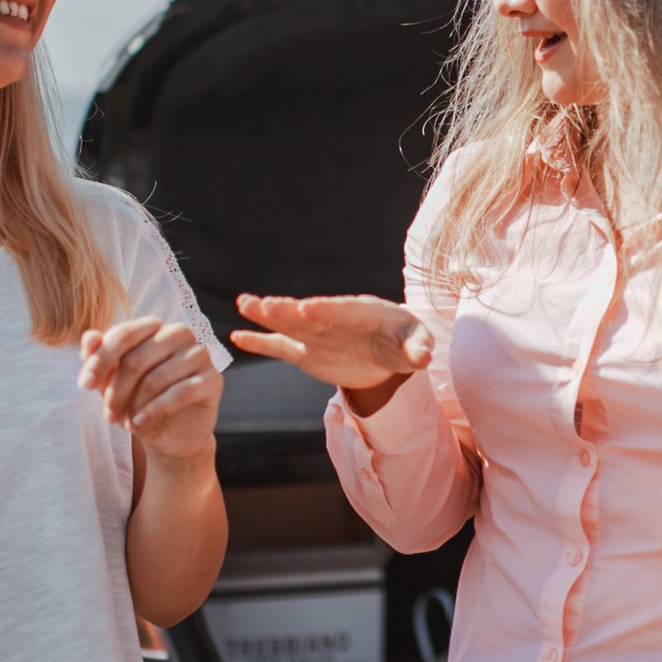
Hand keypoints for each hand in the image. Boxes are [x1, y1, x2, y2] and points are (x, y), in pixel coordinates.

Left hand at [81, 320, 220, 462]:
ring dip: (134, 405)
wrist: (169, 435)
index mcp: (154, 327)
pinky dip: (155, 410)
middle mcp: (180, 333)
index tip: (84, 385)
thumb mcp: (111, 381)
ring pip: (156, 378)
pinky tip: (139, 424)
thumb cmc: (138, 400)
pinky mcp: (213, 380)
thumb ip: (98, 358)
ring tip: (125, 424)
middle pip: (137, 359)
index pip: (123, 334)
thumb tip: (89, 337)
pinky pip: (180, 393)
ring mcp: (200, 354)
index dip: (100, 360)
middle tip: (108, 416)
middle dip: (115, 391)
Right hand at [231, 293, 431, 413]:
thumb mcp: (418, 343)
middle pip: (309, 314)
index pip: (342, 311)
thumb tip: (424, 358)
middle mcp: (333, 320)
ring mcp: (317, 335)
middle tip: (266, 304)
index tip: (307, 307)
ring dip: (267, 316)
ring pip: (289, 325)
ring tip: (244, 304)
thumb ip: (419, 348)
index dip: (326, 309)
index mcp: (362, 312)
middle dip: (289, 310)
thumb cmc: (405, 340)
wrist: (389, 352)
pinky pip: (281, 347)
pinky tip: (238, 336)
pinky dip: (260, 342)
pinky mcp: (307, 352)